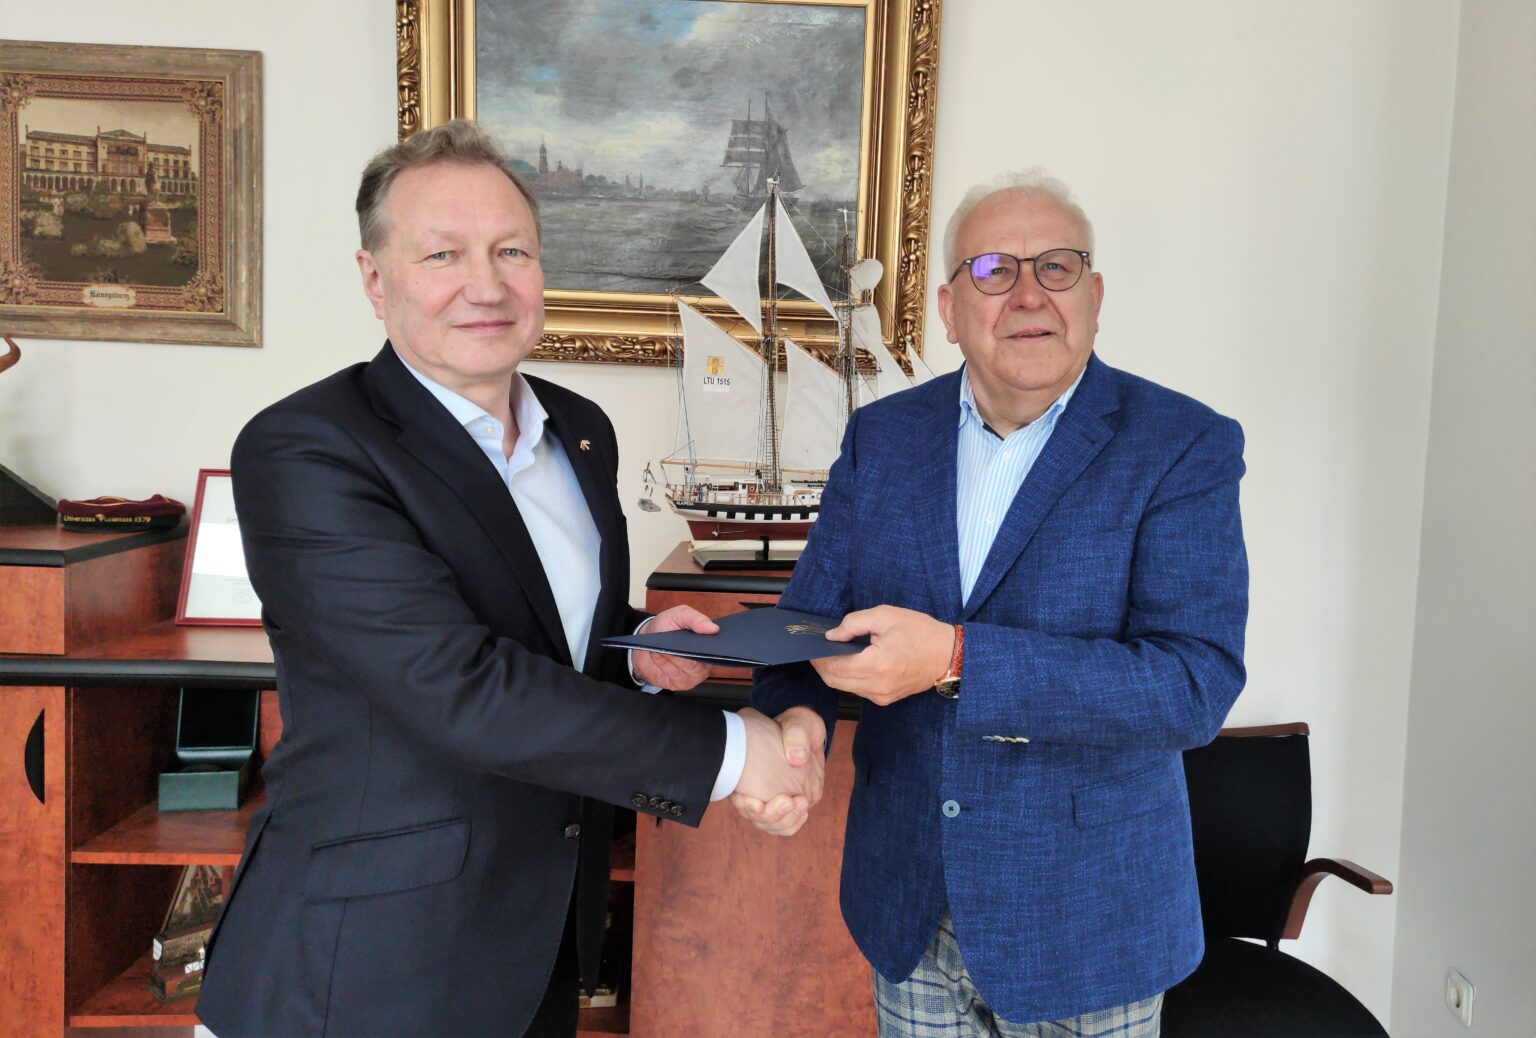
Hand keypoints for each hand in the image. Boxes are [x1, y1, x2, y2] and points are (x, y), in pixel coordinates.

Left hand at [631, 605, 718, 690]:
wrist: (647, 640)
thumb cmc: (667, 627)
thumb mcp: (679, 614)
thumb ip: (695, 618)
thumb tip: (713, 629)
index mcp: (711, 647)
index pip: (715, 652)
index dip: (704, 647)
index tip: (689, 639)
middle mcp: (705, 665)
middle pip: (697, 665)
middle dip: (680, 653)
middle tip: (668, 642)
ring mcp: (693, 677)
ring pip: (684, 671)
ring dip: (668, 658)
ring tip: (659, 647)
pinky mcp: (679, 685)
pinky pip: (672, 678)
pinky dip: (662, 666)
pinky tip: (657, 656)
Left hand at [731, 707, 826, 836]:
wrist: (786, 725)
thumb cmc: (797, 724)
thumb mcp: (801, 722)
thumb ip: (798, 736)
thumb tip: (797, 758)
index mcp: (810, 786)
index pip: (793, 813)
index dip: (773, 813)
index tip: (757, 803)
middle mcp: (799, 799)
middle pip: (779, 824)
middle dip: (763, 817)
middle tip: (751, 803)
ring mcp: (783, 801)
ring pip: (768, 824)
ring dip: (753, 816)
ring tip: (744, 801)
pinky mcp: (768, 797)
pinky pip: (760, 817)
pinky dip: (749, 812)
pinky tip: (741, 799)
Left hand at [811, 605, 953, 706]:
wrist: (949, 655)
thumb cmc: (921, 632)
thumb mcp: (886, 616)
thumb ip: (854, 623)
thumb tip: (832, 636)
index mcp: (876, 664)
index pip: (833, 666)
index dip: (818, 657)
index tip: (812, 645)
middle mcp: (877, 686)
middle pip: (834, 681)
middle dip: (822, 666)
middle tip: (819, 650)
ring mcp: (881, 696)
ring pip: (844, 687)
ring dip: (835, 672)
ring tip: (835, 653)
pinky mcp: (886, 699)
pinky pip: (858, 690)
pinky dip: (849, 678)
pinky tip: (852, 662)